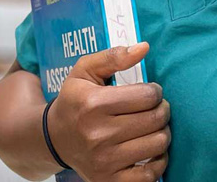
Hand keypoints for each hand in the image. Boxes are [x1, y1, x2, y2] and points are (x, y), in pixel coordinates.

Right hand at [47, 43, 169, 180]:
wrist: (54, 138)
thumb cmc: (75, 100)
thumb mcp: (85, 71)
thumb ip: (114, 56)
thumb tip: (144, 47)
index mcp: (93, 104)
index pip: (147, 95)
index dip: (155, 90)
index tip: (150, 92)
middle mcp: (98, 134)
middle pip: (155, 119)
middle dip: (162, 109)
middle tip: (156, 108)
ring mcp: (104, 161)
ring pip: (158, 143)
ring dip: (162, 132)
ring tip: (153, 126)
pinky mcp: (109, 180)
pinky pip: (150, 175)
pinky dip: (158, 161)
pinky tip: (150, 150)